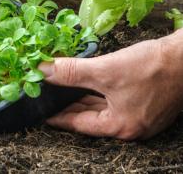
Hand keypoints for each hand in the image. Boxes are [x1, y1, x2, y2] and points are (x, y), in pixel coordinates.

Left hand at [39, 30, 182, 139]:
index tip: (41, 112)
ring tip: (62, 87)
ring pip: (101, 106)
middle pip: (89, 116)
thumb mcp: (105, 70)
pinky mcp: (144, 100)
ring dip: (82, 96)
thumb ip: (72, 72)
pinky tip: (87, 80)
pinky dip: (97, 90)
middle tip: (47, 95)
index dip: (58, 116)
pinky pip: (112, 98)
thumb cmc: (152, 68)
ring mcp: (138, 114)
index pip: (79, 123)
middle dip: (68, 104)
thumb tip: (43, 71)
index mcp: (120, 126)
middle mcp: (129, 125)